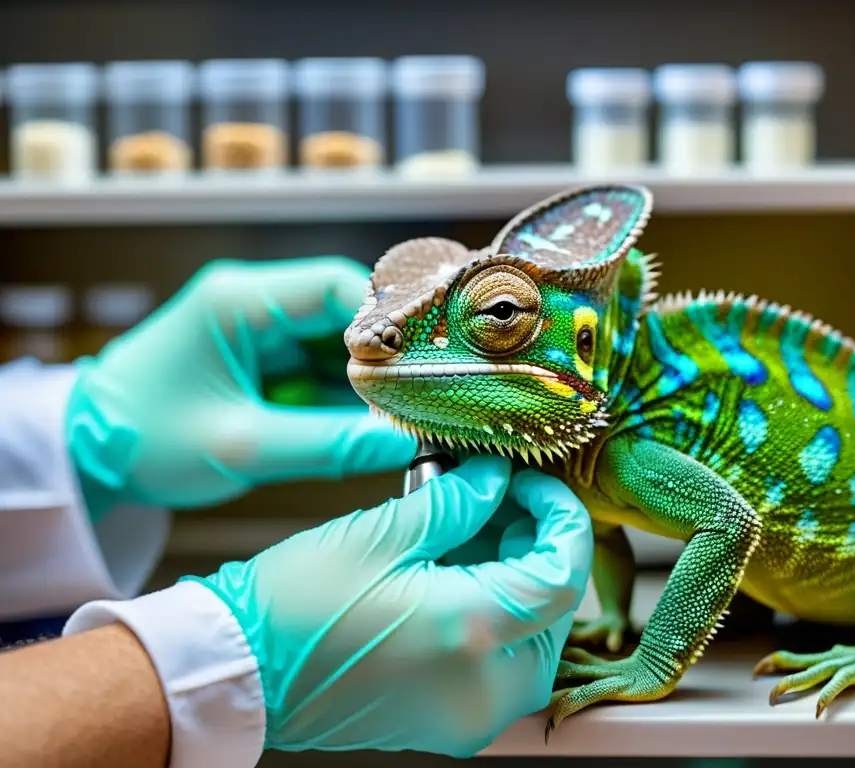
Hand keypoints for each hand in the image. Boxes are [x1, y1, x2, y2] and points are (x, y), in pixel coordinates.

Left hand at [65, 257, 415, 518]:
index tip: (426, 364)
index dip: (389, 322)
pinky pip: (319, 356)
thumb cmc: (144, 440)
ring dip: (372, 367)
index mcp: (238, 301)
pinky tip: (375, 411)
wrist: (86, 450)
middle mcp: (250, 298)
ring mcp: (256, 322)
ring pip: (338, 331)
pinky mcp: (259, 349)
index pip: (337, 286)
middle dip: (389, 347)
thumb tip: (401, 445)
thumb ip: (327, 445)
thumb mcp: (239, 448)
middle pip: (346, 304)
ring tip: (411, 403)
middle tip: (430, 388)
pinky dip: (348, 382)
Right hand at [188, 455, 593, 756]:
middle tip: (502, 502)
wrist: (241, 672)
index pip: (562, 574)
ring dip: (518, 579)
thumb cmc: (294, 606)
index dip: (560, 519)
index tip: (533, 485)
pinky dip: (495, 615)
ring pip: (533, 639)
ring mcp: (468, 716)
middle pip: (555, 610)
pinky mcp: (450, 723)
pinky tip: (460, 571)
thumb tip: (496, 480)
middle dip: (537, 547)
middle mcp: (481, 688)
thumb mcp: (382, 533)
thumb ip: (456, 502)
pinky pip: (501, 666)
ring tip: (475, 530)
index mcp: (469, 633)